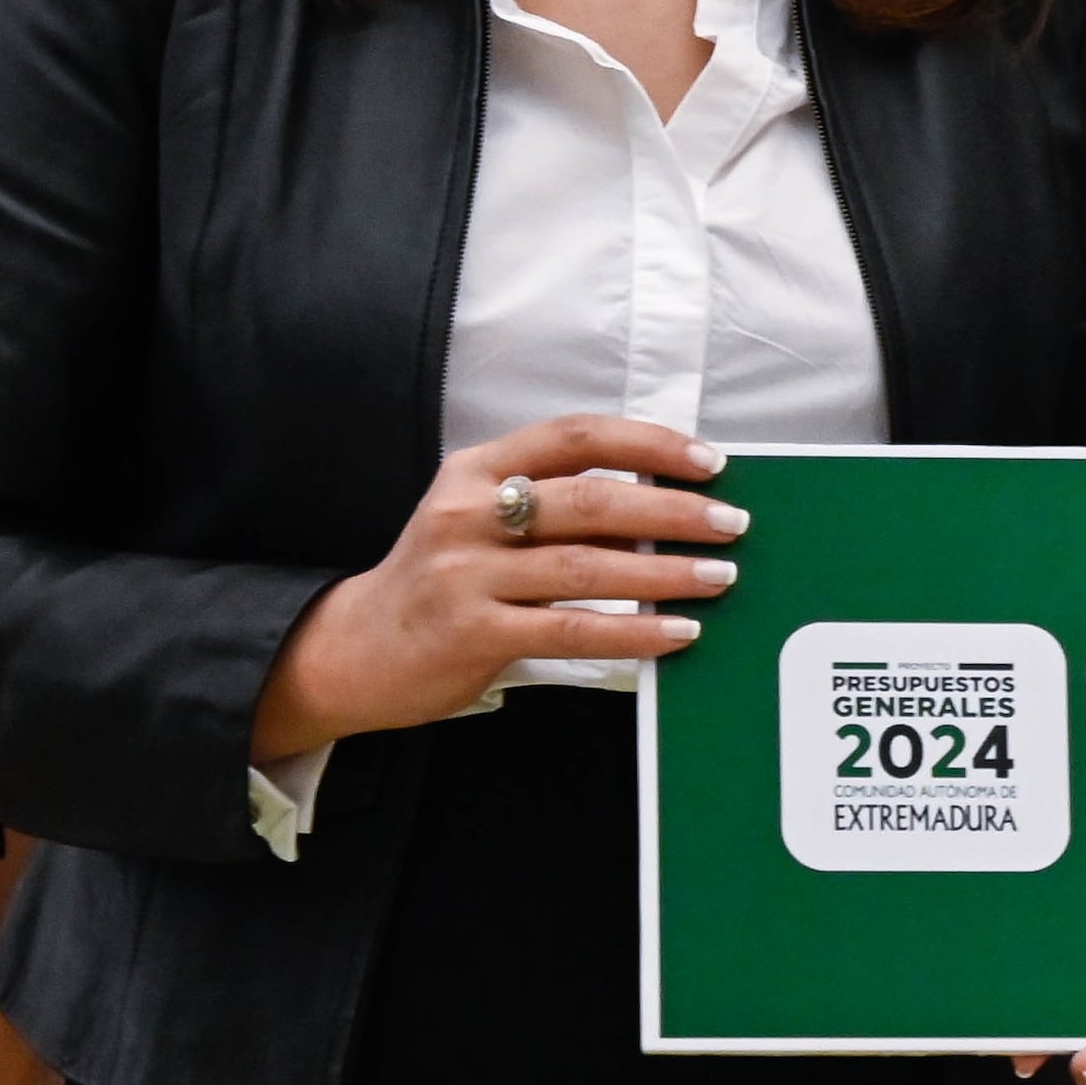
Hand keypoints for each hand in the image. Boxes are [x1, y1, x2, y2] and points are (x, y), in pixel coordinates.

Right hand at [251, 413, 745, 759]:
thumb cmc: (440, 579)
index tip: (707, 461)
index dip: (648, 444)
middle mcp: (469, 513)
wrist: (354, 648)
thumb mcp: (478, 517)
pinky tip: (677, 633)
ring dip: (667, 574)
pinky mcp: (473, 632)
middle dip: (674, 511)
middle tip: (730, 522)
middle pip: (592, 499)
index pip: (575, 436)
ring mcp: (467, 573)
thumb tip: (660, 502)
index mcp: (476, 469)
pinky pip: (572, 629)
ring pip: (589, 566)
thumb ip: (551, 503)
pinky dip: (634, 631)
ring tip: (720, 577)